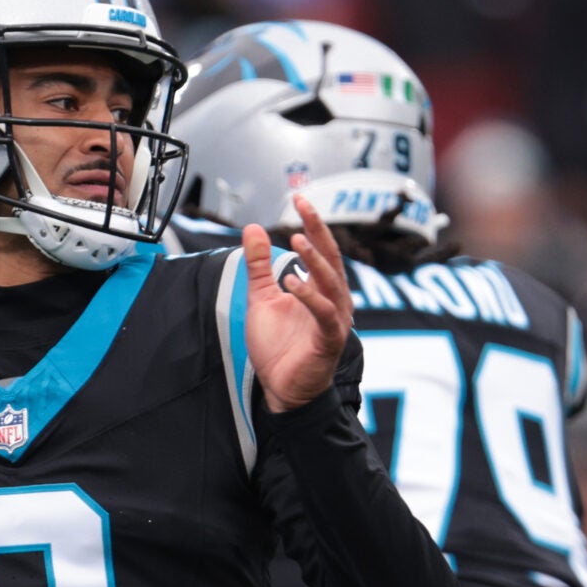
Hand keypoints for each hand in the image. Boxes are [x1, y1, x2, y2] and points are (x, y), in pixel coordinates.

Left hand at [244, 195, 352, 413]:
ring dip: (315, 261)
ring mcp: (334, 319)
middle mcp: (333, 300)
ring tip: (297, 240)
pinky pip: (323, 314)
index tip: (299, 198)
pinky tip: (292, 282)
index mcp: (320, 288)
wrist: (282, 388)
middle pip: (331, 258)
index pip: (321, 248)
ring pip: (331, 283)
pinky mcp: (329, 340)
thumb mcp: (260, 298)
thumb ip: (259, 265)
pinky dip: (310, 297)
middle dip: (319, 230)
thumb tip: (252, 228)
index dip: (312, 222)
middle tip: (304, 205)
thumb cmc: (278, 346)